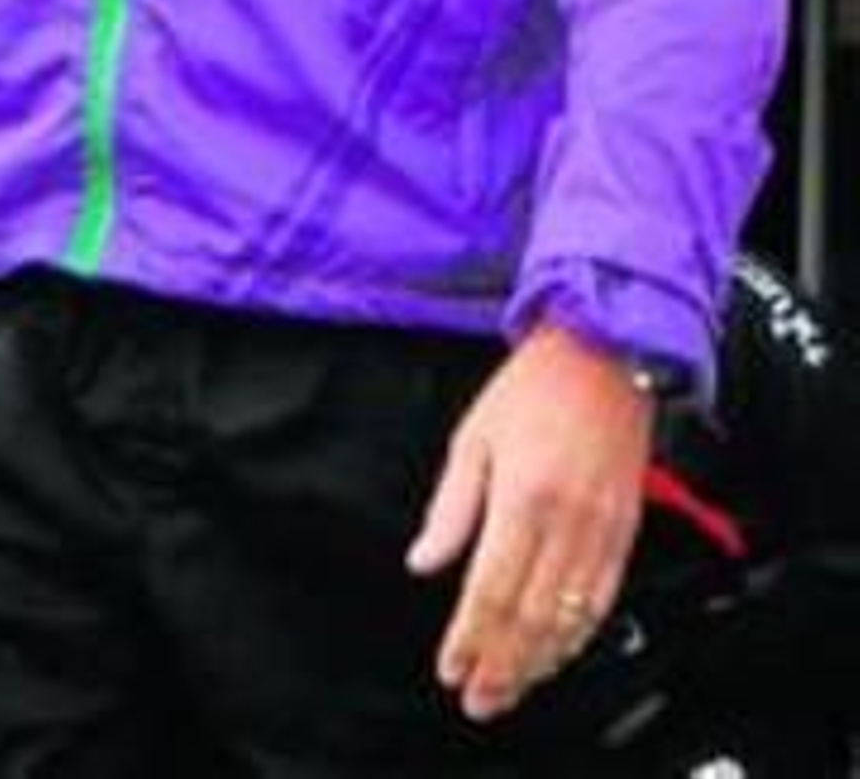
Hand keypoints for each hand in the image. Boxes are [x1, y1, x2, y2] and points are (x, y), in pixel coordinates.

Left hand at [405, 323, 654, 722]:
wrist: (604, 351)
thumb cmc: (532, 386)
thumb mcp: (473, 436)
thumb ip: (451, 507)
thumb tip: (425, 560)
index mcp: (523, 496)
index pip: (490, 589)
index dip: (470, 638)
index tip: (451, 668)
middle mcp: (567, 520)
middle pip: (531, 616)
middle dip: (502, 666)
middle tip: (480, 700)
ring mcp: (602, 527)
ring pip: (570, 616)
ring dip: (539, 661)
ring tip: (513, 688)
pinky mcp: (626, 526)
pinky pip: (604, 596)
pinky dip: (580, 634)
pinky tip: (560, 652)